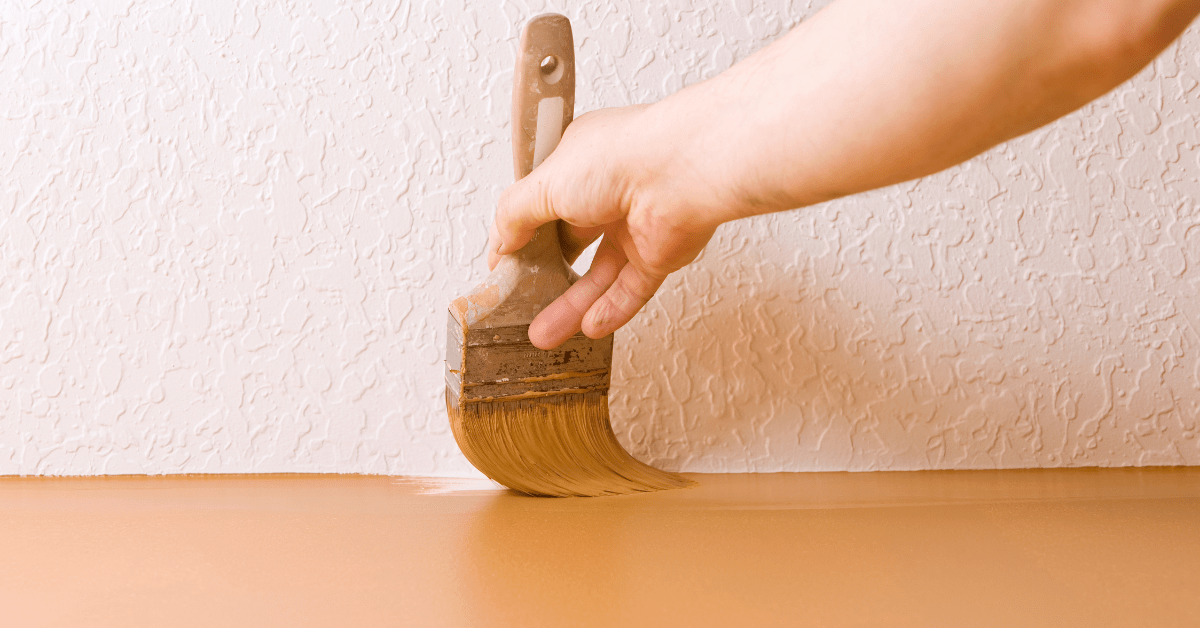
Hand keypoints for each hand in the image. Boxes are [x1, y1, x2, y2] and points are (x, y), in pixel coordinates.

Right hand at [487, 103, 729, 349]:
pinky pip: (631, 290)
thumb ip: (514, 216)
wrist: (682, 174)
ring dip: (570, 304)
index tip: (505, 264)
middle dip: (545, 276)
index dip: (523, 234)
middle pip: (571, 244)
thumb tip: (499, 243)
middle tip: (522, 301)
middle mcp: (609, 193)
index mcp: (581, 163)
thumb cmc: (621, 157)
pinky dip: (610, 310)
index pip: (544, 203)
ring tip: (542, 332)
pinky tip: (587, 327)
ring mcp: (636, 225)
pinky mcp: (660, 254)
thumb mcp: (544, 183)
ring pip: (598, 275)